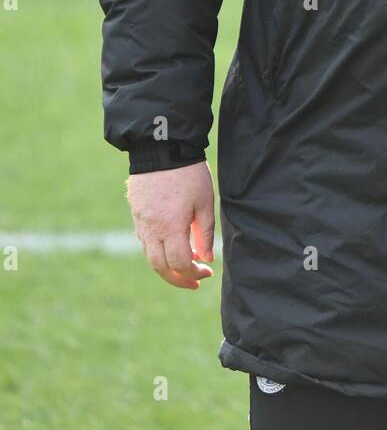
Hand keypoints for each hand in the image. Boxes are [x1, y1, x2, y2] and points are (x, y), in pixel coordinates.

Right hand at [126, 160, 214, 288]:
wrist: (161, 148)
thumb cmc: (188, 174)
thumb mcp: (204, 202)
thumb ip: (204, 233)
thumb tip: (206, 258)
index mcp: (170, 228)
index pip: (180, 264)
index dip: (194, 273)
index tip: (207, 271)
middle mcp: (151, 230)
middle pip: (160, 268)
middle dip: (178, 279)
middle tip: (194, 281)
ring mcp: (141, 222)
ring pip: (150, 256)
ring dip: (167, 267)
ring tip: (185, 266)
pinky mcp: (136, 214)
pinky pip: (144, 241)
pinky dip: (157, 251)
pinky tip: (171, 246)